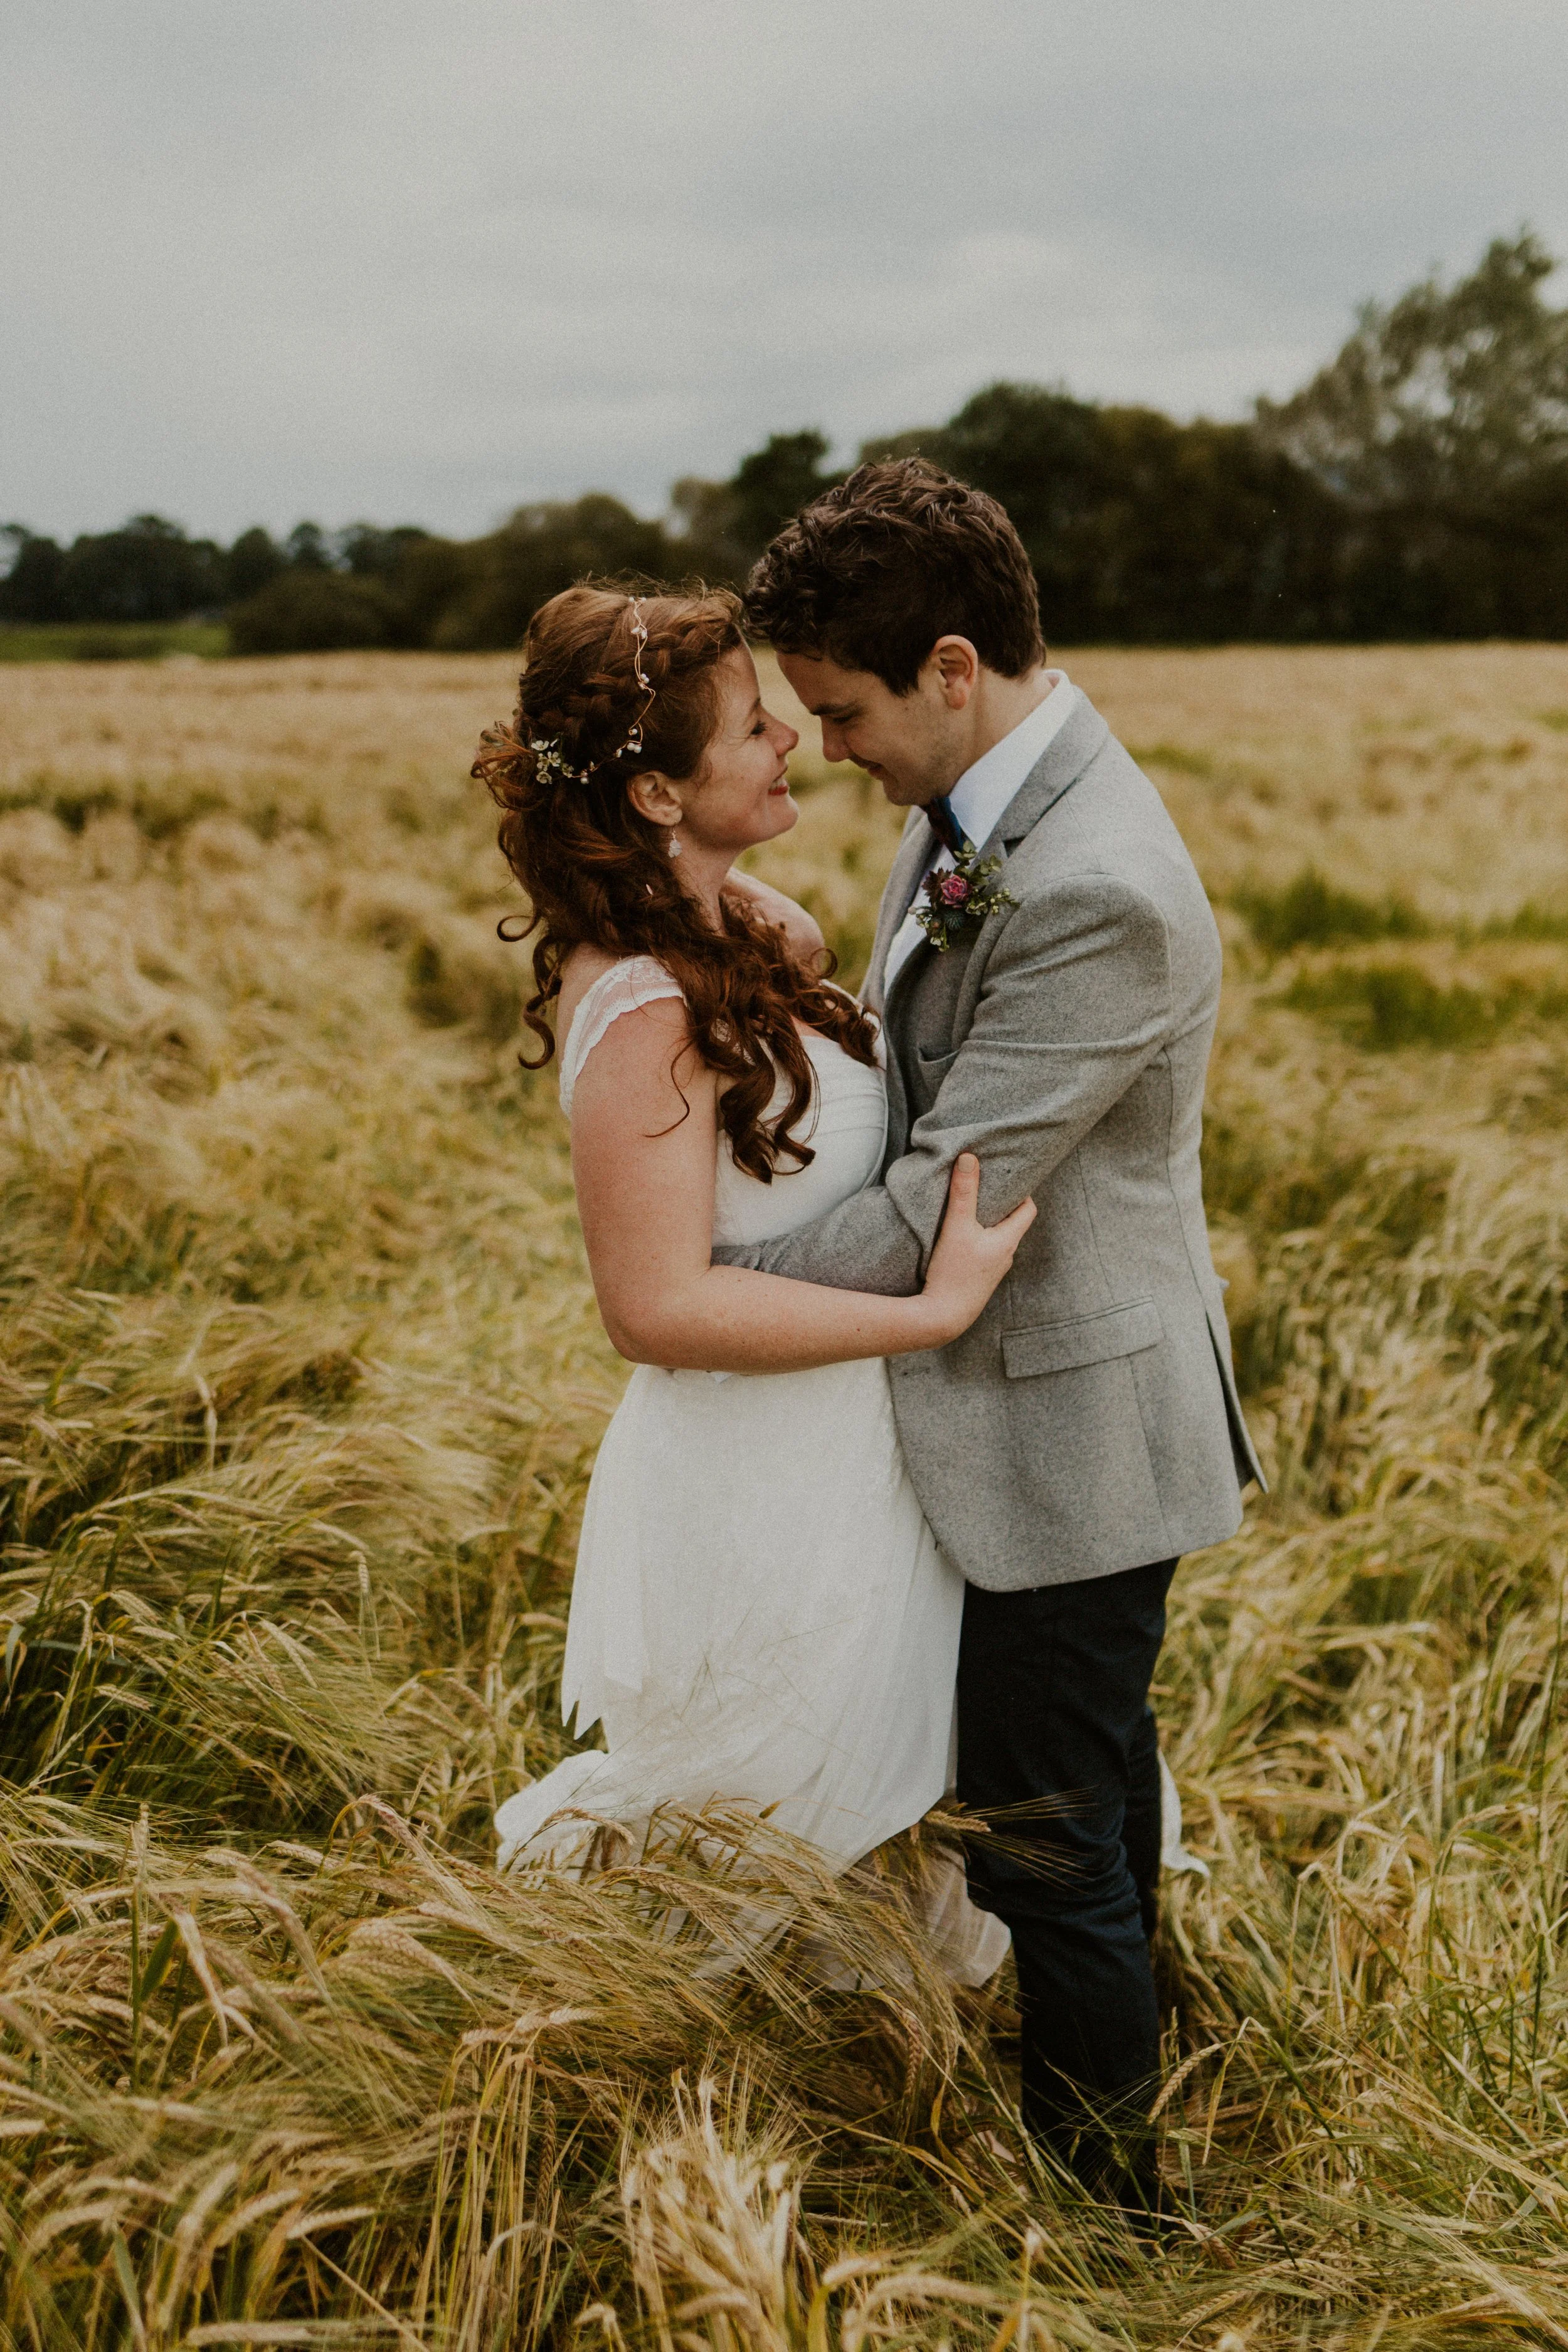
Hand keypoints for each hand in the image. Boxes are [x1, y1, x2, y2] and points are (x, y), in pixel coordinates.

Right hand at [919, 1153, 1035, 1343]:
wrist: (941, 1317)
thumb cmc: (953, 1272)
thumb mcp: (956, 1226)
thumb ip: (963, 1192)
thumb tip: (970, 1157)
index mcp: (1008, 1241)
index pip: (1028, 1209)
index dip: (1021, 1191)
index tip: (1006, 1177)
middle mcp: (1005, 1257)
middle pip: (1011, 1223)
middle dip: (999, 1204)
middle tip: (984, 1186)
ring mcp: (991, 1271)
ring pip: (994, 1239)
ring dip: (985, 1224)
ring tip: (968, 1209)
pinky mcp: (977, 1281)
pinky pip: (982, 1254)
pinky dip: (975, 1242)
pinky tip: (956, 1239)